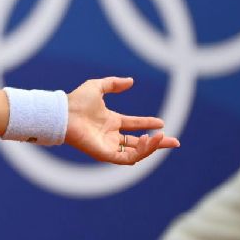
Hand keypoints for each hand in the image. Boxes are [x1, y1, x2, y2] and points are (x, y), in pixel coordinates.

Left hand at [65, 76, 180, 164]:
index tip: (161, 122)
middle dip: (157, 143)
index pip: (134, 125)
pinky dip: (140, 152)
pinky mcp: (105, 155)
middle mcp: (111, 135)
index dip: (147, 124)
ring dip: (151, 147)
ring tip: (160, 138)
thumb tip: (130, 81)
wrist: (64, 113)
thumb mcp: (97, 87)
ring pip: (136, 152)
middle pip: (138, 143)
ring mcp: (109, 146)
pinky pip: (127, 158)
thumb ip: (113, 83)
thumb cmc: (76, 101)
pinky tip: (146, 140)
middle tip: (175, 142)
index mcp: (110, 121)